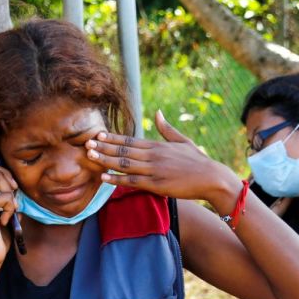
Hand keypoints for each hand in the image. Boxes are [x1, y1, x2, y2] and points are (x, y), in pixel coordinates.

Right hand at [0, 161, 18, 269]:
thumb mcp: (7, 216)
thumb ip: (10, 203)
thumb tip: (19, 193)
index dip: (2, 172)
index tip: (11, 188)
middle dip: (7, 177)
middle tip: (13, 195)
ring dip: (10, 192)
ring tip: (9, 211)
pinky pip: (6, 196)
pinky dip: (11, 207)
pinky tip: (5, 221)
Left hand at [85, 110, 236, 211]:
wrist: (211, 178)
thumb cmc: (197, 161)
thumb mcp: (182, 141)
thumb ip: (166, 129)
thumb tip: (157, 113)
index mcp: (158, 145)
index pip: (130, 140)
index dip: (112, 137)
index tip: (98, 134)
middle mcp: (153, 156)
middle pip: (123, 150)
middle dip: (104, 146)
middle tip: (86, 143)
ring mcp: (154, 170)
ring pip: (124, 164)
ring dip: (105, 160)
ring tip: (90, 157)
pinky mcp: (156, 185)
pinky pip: (132, 181)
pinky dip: (117, 179)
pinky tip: (104, 177)